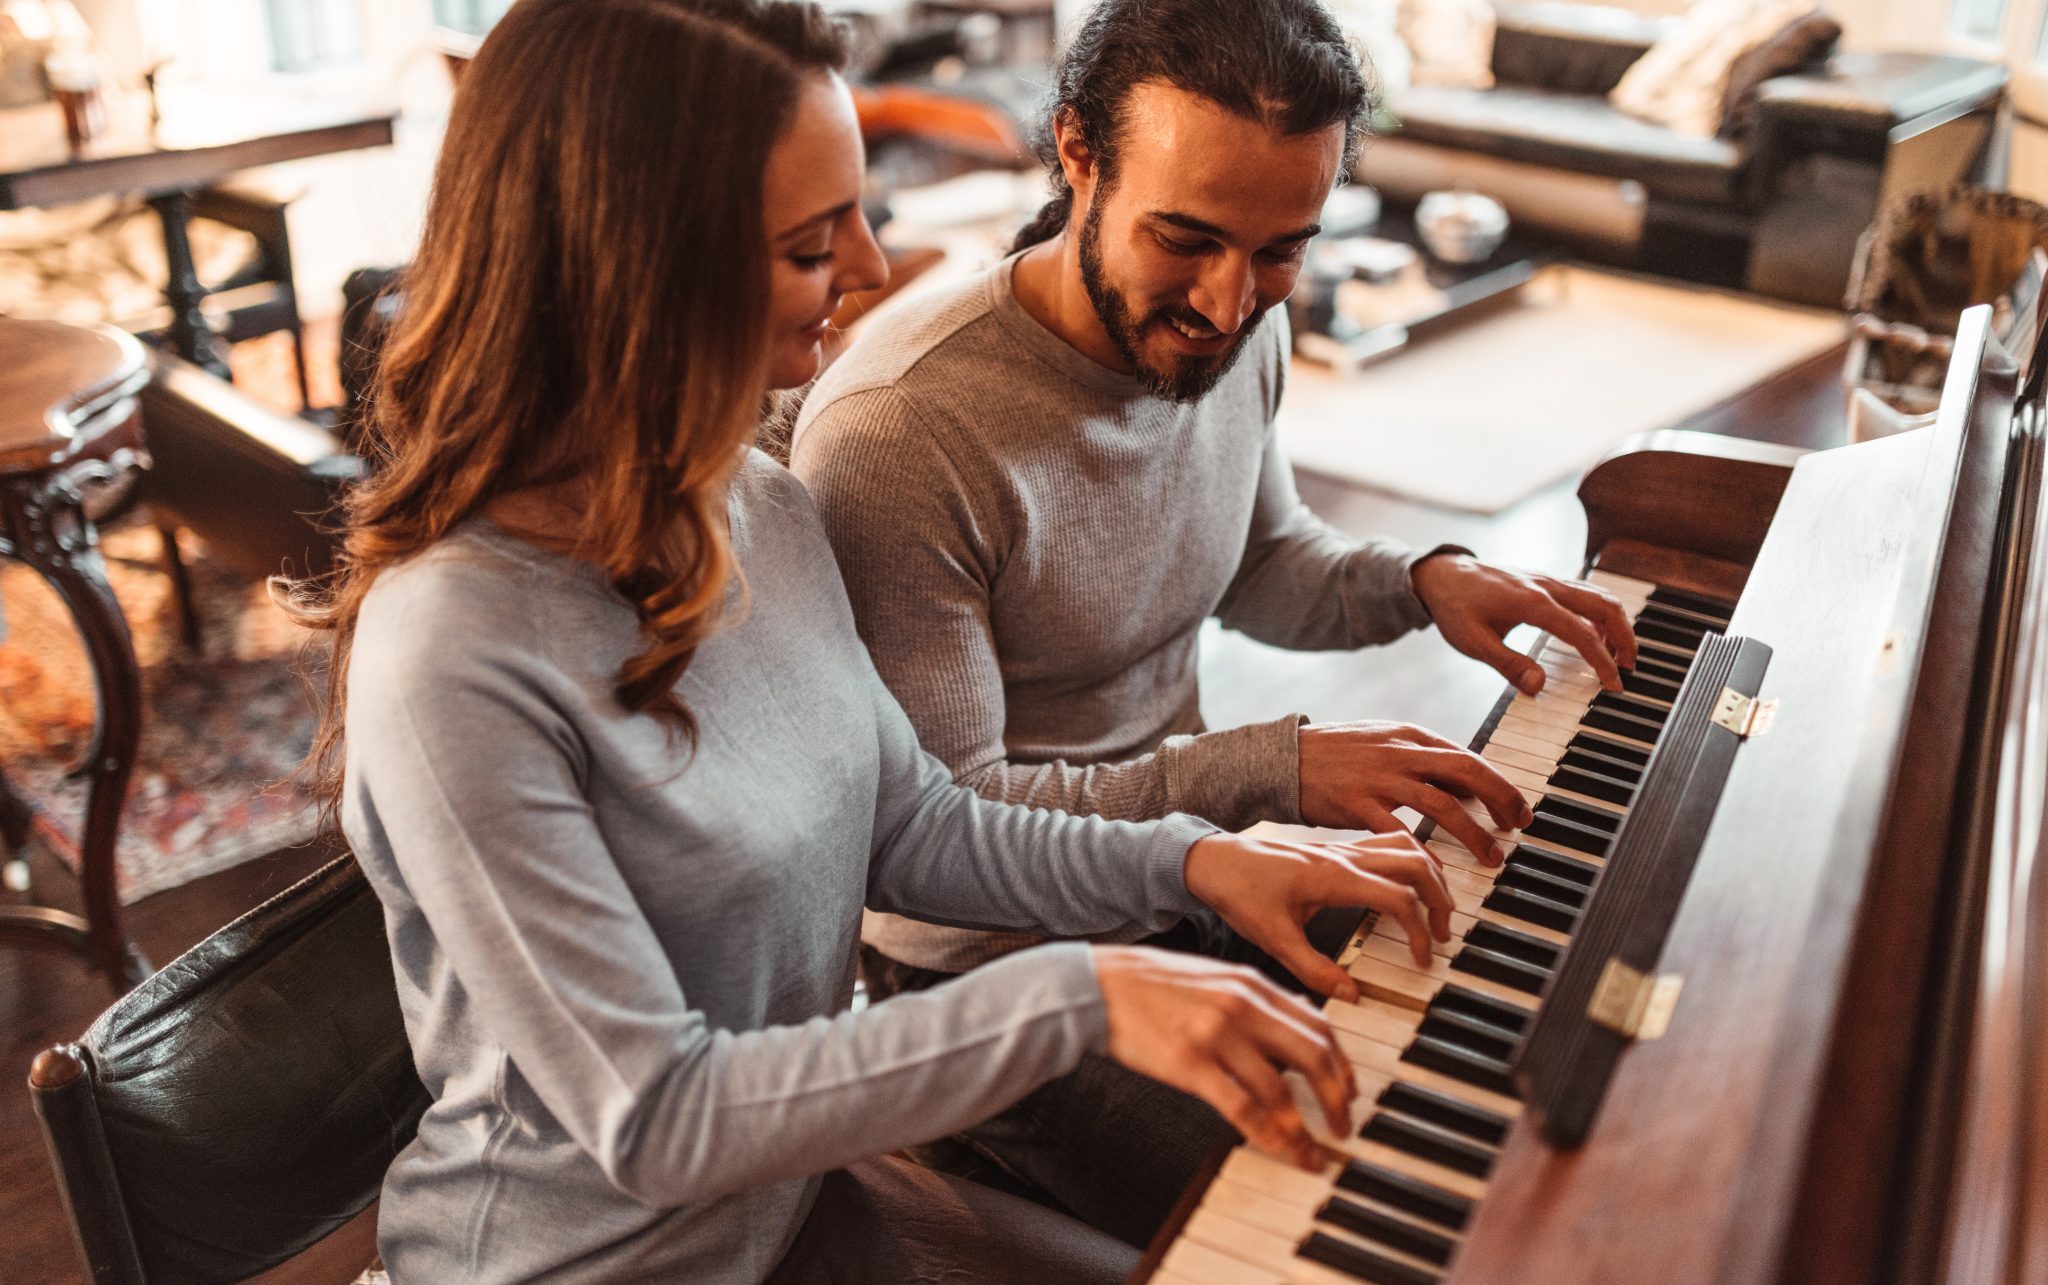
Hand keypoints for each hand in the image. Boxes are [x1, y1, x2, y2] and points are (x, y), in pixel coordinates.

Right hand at [1095, 945, 1354, 1169]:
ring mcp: (1216, 1035)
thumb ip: (1255, 1001)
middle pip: (1313, 1056)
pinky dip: (1269, 1136)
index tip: (1350, 1091)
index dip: (1342, 1064)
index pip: (1318, 1025)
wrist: (1097, 985)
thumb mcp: (1214, 978)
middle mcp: (1241, 1006)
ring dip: (1304, 1129)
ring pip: (1280, 1091)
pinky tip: (1279, 1151)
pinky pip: (1243, 1108)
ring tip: (1312, 1152)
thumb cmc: (1152, 985)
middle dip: (1338, 1098)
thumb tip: (1297, 1030)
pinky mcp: (1190, 1064)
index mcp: (1251, 984)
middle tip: (1344, 1126)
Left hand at [1182, 830, 1453, 999]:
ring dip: (1432, 875)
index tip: (1421, 959)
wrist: (1212, 860)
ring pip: (1408, 847)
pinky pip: (1389, 843)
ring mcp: (1342, 848)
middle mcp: (1344, 856)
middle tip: (1441, 934)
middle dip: (1440, 899)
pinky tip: (1412, 884)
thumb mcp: (1273, 939)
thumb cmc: (1239, 894)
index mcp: (1333, 877)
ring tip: (1437, 910)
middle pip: (1417, 864)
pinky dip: (1412, 860)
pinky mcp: (1337, 848)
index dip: (1418, 930)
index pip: (1398, 897)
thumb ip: (1315, 969)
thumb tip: (1352, 996)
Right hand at [1298, 720, 1531, 864]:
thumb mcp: (1382, 743)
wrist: (1283, 759)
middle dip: (1500, 801)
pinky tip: (1438, 873)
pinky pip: (1400, 831)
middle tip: (1517, 826)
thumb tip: (1464, 785)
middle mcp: (1400, 753)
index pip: (1468, 757)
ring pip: (1443, 805)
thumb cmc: (1335, 754)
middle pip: (1467, 773)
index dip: (1500, 785)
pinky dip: (1424, 853)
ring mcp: (1379, 778)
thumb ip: (1422, 760)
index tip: (1518, 810)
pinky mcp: (1357, 804)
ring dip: (1473, 834)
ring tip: (1490, 857)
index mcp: (1409, 736)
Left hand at [1410, 553, 1636, 694]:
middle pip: (1605, 605)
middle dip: (1625, 637)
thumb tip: (1539, 686)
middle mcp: (1547, 586)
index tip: (1614, 685)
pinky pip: (1586, 594)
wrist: (1443, 574)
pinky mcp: (1547, 582)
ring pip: (1600, 597)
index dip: (1602, 661)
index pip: (1581, 633)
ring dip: (1616, 624)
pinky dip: (1601, 615)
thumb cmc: (1455, 608)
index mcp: (1532, 602)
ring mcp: (1549, 581)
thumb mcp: (1473, 642)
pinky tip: (1595, 636)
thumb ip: (1507, 664)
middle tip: (1630, 668)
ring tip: (1619, 656)